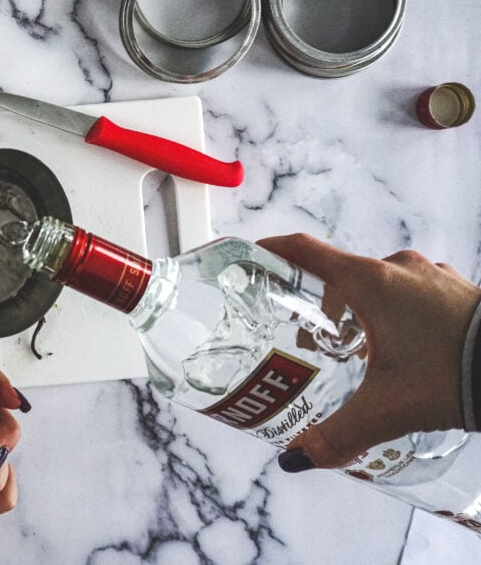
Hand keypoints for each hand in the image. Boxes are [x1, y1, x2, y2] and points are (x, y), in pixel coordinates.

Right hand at [258, 234, 480, 470]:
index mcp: (369, 282)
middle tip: (312, 342)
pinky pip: (411, 291)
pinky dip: (396, 312)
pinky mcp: (457, 289)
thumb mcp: (388, 410)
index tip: (250, 256)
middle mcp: (397, 267)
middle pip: (339, 274)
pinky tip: (406, 348)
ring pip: (378, 283)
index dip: (270, 250)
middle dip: (319, 307)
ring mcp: (431, 275)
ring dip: (361, 310)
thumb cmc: (456, 374)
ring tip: (362, 351)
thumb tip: (297, 458)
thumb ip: (337, 436)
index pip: (303, 250)